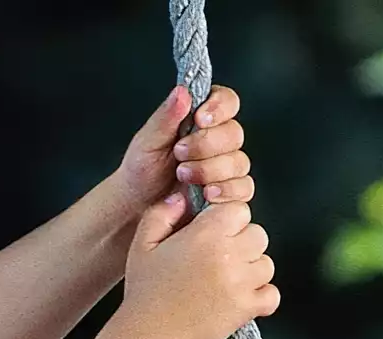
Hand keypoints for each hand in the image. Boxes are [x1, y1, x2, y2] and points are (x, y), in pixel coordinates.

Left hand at [115, 84, 254, 237]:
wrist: (138, 204)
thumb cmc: (142, 169)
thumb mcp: (148, 140)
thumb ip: (166, 117)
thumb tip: (182, 91)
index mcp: (202, 118)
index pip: (227, 101)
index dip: (219, 107)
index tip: (200, 118)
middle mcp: (218, 139)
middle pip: (234, 133)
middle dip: (205, 145)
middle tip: (179, 153)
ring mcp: (226, 166)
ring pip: (238, 162)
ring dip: (210, 169)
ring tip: (183, 175)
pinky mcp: (229, 191)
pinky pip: (243, 187)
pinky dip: (226, 190)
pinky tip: (206, 193)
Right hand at [121, 198, 278, 338]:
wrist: (149, 336)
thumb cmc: (145, 292)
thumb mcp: (142, 244)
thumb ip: (162, 213)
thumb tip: (184, 197)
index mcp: (205, 233)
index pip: (240, 210)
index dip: (228, 222)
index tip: (214, 236)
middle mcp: (228, 253)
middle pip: (258, 235)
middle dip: (242, 245)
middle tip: (219, 262)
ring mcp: (240, 282)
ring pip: (266, 264)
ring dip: (251, 271)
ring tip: (226, 283)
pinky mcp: (246, 308)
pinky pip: (271, 295)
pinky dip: (260, 298)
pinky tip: (239, 299)